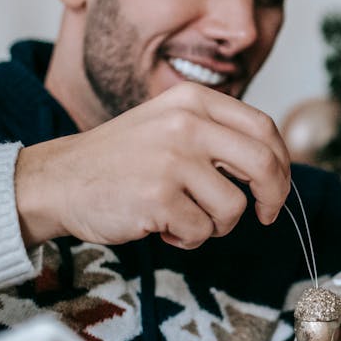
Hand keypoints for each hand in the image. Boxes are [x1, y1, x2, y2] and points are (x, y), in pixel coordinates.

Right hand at [14, 82, 290, 248]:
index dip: (282, 163)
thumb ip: (217, 134)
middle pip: (264, 164)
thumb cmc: (122, 160)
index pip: (264, 128)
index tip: (277, 186)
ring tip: (185, 218)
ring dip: (217, 225)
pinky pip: (202, 231)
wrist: (58, 181)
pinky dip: (188, 239)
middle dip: (273, 197)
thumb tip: (275, 166)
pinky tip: (162, 227)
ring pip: (234, 206)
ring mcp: (173, 160)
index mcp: (195, 100)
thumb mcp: (171, 123)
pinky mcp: (159, 198)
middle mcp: (187, 124)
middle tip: (264, 215)